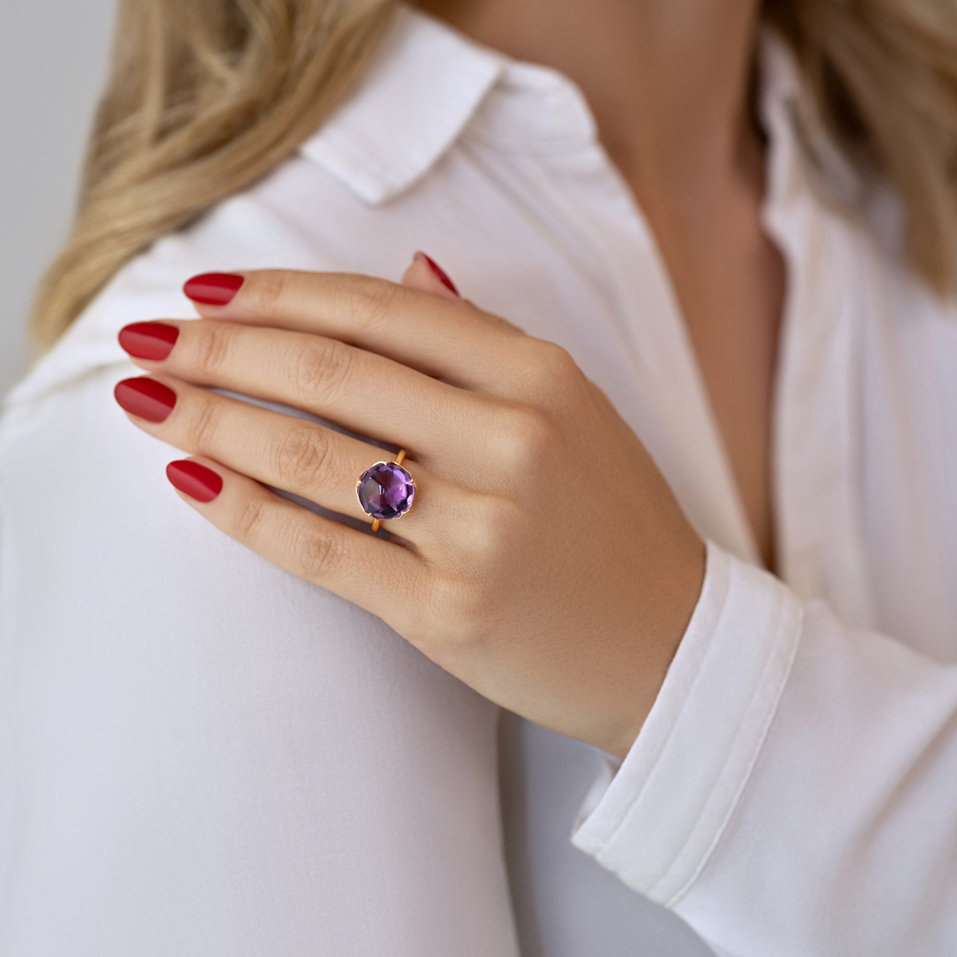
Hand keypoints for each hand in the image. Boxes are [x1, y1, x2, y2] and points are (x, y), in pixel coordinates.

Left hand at [114, 254, 705, 758]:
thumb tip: (413, 269)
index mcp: (540, 376)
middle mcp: (511, 440)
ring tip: (146, 402)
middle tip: (148, 342)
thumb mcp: (573, 410)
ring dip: (210, 420)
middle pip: (330, 373)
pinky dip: (243, 511)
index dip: (279, 294)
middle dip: (220, 350)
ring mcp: (481, 529)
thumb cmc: (615, 524)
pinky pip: (321, 548)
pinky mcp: (449, 612)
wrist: (672, 647)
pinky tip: (188, 481)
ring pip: (310, 455)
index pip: (381, 310)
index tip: (208, 295)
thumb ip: (484, 342)